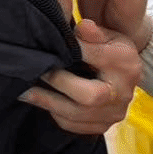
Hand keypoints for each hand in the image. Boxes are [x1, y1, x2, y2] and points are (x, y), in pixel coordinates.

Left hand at [21, 20, 139, 134]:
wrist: (125, 75)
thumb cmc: (110, 49)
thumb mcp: (107, 34)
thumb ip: (93, 31)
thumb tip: (83, 26)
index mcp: (125, 64)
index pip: (96, 56)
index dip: (72, 51)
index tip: (51, 46)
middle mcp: (123, 93)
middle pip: (89, 96)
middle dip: (58, 84)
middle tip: (36, 72)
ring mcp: (113, 113)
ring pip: (76, 115)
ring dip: (48, 102)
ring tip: (27, 91)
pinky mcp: (103, 126)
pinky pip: (73, 126)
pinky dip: (55, 114)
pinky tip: (44, 102)